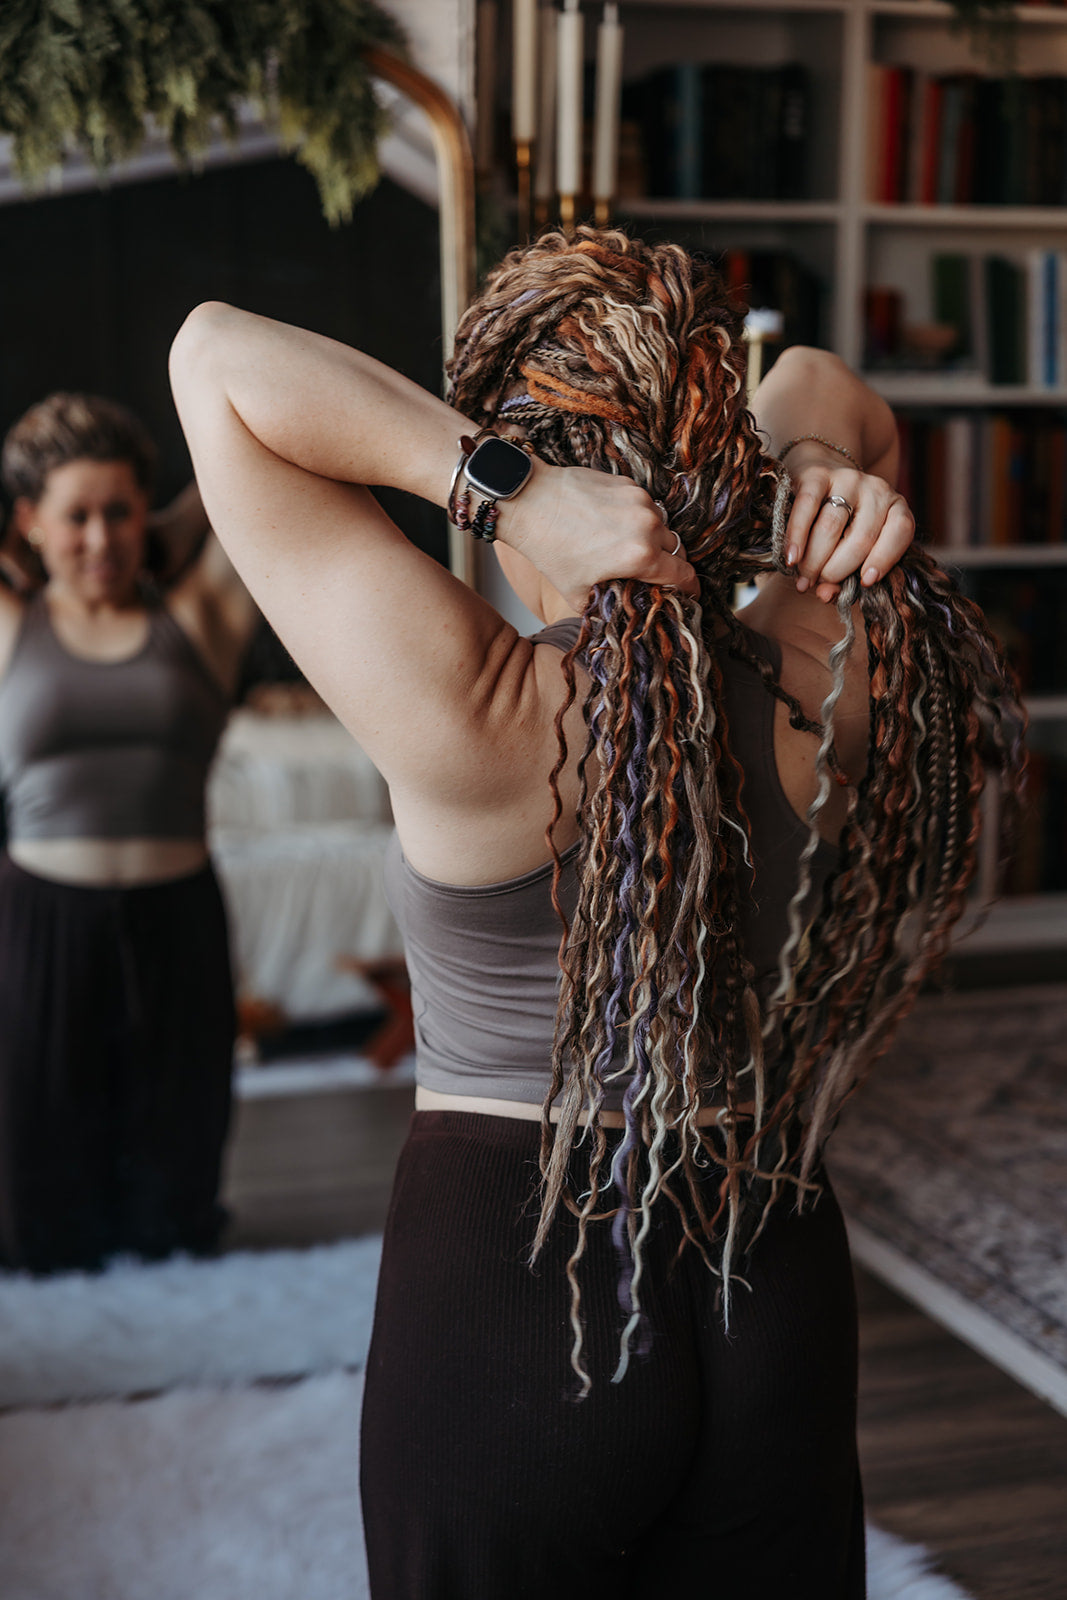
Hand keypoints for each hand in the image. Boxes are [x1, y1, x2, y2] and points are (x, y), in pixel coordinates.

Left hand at [501, 457, 698, 610]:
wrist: (530, 502)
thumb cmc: (550, 548)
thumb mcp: (577, 593)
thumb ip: (606, 608)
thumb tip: (620, 616)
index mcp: (640, 556)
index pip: (684, 575)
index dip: (690, 589)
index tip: (689, 593)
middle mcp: (647, 526)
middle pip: (675, 550)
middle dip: (666, 563)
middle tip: (648, 572)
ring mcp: (640, 501)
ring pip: (661, 526)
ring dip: (652, 539)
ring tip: (625, 547)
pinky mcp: (629, 484)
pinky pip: (645, 506)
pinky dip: (637, 518)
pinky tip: (613, 525)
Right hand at [782, 448, 914, 602]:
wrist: (822, 472)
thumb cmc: (842, 522)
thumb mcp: (853, 546)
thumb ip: (846, 575)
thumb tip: (825, 595)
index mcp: (896, 508)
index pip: (900, 532)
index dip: (884, 560)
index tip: (864, 583)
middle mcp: (878, 490)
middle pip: (860, 538)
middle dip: (836, 570)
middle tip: (818, 585)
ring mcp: (849, 479)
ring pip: (831, 526)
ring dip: (814, 560)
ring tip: (803, 580)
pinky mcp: (818, 474)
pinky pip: (807, 507)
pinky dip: (797, 536)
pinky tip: (791, 558)